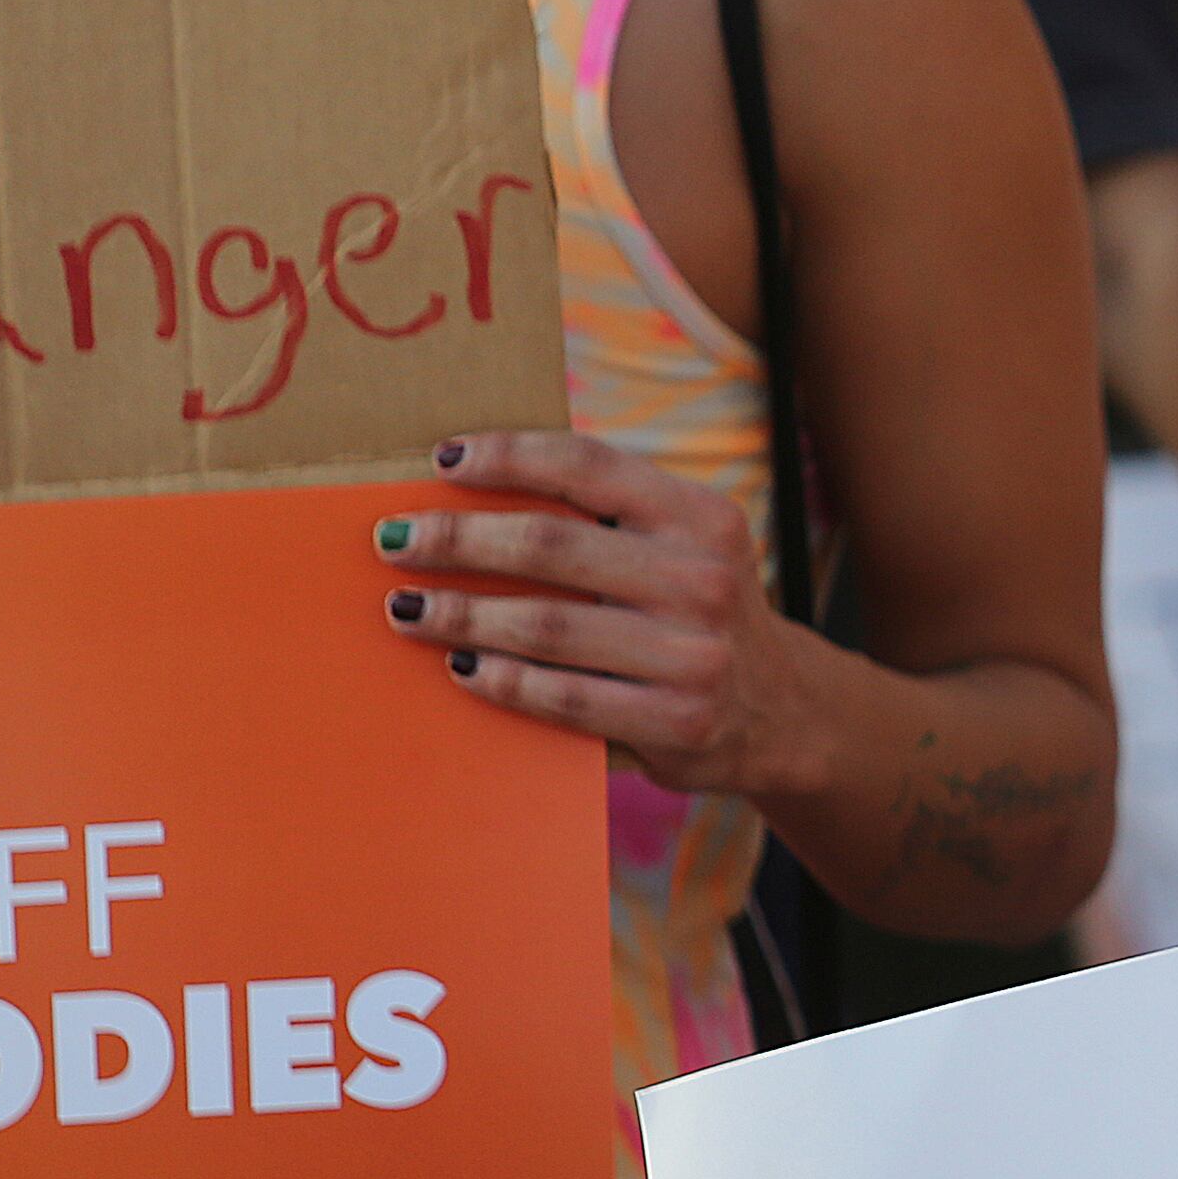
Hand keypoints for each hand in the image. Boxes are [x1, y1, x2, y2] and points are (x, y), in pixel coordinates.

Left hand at [371, 428, 832, 795]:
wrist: (782, 712)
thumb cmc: (695, 614)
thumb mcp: (681, 548)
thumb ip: (606, 520)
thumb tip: (468, 488)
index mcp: (699, 517)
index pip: (586, 468)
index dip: (507, 456)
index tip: (441, 459)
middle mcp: (702, 579)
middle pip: (550, 545)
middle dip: (458, 539)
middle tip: (395, 541)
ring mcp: (693, 655)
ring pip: (546, 626)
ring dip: (461, 614)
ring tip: (408, 607)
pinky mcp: (675, 722)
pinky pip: (562, 698)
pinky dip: (501, 681)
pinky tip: (461, 667)